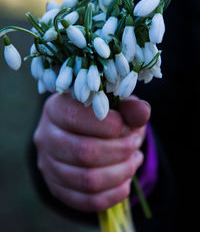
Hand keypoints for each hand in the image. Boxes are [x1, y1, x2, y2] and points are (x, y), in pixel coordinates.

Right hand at [33, 92, 150, 211]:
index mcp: (55, 108)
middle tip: (135, 144)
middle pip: (83, 152)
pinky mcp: (57, 189)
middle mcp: (45, 137)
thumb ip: (129, 107)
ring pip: (87, 180)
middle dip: (119, 151)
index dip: (108, 125)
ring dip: (120, 173)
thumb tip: (142, 112)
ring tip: (134, 160)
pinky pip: (87, 201)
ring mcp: (48, 165)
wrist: (86, 135)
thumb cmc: (102, 116)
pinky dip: (114, 194)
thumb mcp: (115, 105)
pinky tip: (126, 182)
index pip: (75, 117)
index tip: (128, 127)